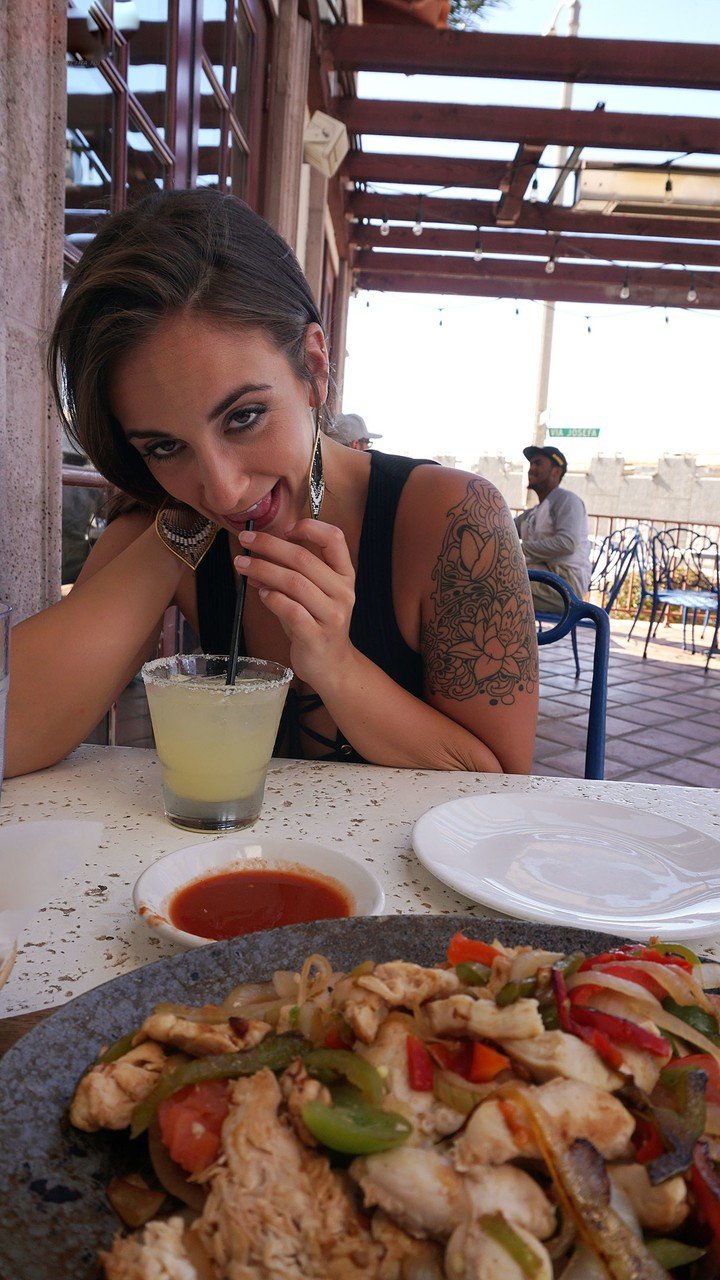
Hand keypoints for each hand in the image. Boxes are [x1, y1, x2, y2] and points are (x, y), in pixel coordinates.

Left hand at [234, 519, 355, 688]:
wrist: (331, 666)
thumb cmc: (316, 624)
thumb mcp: (310, 595)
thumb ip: (288, 575)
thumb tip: (253, 557)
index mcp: (344, 575)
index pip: (334, 539)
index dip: (309, 527)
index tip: (285, 529)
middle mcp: (342, 592)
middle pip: (304, 559)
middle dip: (269, 546)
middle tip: (245, 541)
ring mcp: (332, 615)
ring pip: (294, 583)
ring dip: (263, 570)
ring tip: (242, 566)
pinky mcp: (317, 636)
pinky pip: (290, 610)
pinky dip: (272, 598)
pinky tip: (260, 594)